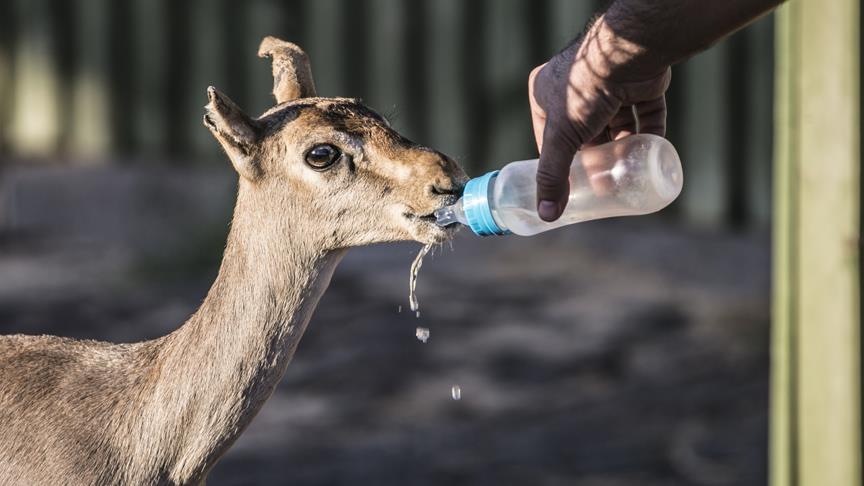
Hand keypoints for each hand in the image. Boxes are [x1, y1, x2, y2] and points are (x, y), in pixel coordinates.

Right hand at [529, 24, 670, 220]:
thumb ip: (552, 176)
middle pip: (586, 134)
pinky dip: (649, 134)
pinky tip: (650, 155)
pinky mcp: (642, 84)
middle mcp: (577, 86)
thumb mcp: (560, 138)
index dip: (562, 163)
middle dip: (596, 160)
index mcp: (546, 92)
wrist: (627, 55)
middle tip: (603, 186)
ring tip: (624, 175)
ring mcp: (611, 83)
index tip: (572, 187)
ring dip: (622, 149)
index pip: (551, 137)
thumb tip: (546, 216)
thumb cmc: (583, 91)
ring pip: (617, 124)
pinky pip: (646, 113)